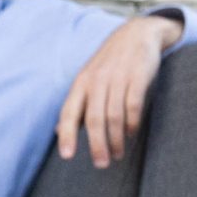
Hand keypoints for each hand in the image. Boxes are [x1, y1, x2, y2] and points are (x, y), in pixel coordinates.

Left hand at [57, 14, 181, 167]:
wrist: (137, 33)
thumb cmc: (109, 63)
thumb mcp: (87, 79)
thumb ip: (76, 105)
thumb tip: (58, 130)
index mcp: (80, 84)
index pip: (69, 113)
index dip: (66, 135)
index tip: (67, 156)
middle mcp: (96, 81)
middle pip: (93, 120)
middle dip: (97, 145)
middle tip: (101, 164)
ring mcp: (118, 78)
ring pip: (114, 116)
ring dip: (116, 139)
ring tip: (117, 154)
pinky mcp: (139, 76)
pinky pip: (133, 105)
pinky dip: (132, 123)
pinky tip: (131, 134)